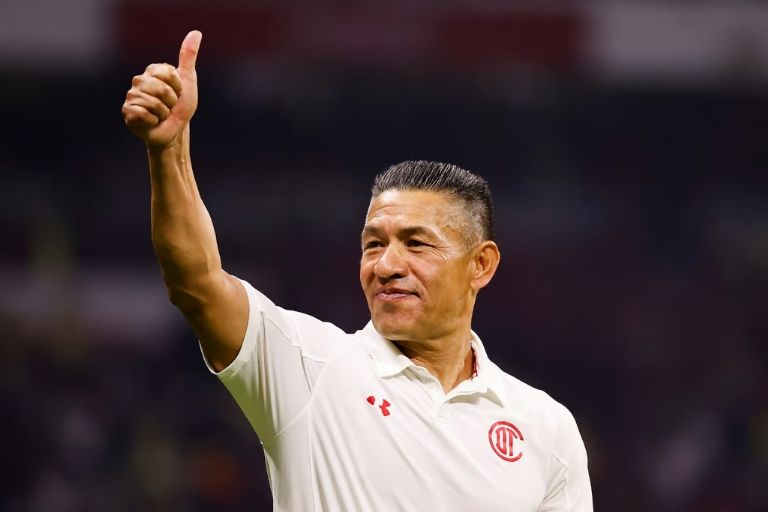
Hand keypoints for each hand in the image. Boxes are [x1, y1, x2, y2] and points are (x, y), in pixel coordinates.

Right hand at [122, 30, 201, 148]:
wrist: (174, 131)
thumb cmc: (181, 107)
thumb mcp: (188, 80)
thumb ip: (188, 56)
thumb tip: (196, 32)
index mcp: (153, 71)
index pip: (168, 73)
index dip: (178, 87)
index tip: (178, 93)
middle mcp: (139, 80)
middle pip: (161, 89)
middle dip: (171, 102)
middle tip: (169, 107)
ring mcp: (131, 96)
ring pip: (153, 103)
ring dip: (163, 113)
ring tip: (161, 115)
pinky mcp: (128, 112)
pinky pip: (143, 114)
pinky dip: (153, 121)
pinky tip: (151, 121)